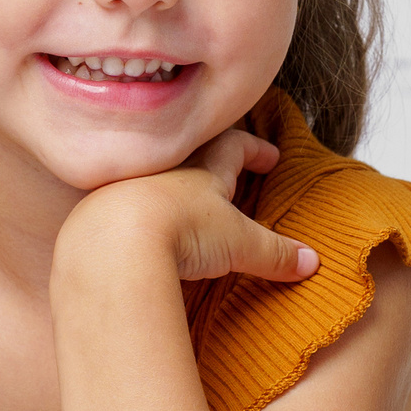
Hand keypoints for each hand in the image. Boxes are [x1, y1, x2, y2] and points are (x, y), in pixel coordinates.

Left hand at [58, 128, 318, 287]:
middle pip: (189, 154)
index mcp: (202, 170)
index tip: (271, 157)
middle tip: (225, 169)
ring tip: (181, 202)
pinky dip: (134, 215)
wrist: (110, 242)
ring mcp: (127, 189)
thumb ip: (275, 253)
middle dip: (209, 159)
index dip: (254, 150)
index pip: (233, 147)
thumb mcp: (239, 244)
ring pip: (152, 176)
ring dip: (168, 186)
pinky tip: (137, 233)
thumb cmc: (179, 231)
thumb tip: (312, 263)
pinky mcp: (98, 214)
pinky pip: (119, 206)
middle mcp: (164, 171)